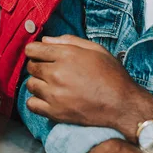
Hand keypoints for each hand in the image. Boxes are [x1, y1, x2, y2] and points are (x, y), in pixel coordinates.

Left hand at [25, 34, 152, 139]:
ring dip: (38, 82)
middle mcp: (56, 73)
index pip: (32, 49)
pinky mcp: (55, 112)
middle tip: (49, 70)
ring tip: (51, 84)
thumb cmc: (111, 74)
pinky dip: (36, 101)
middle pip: (31, 66)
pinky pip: (31, 104)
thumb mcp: (94, 49)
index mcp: (66, 55)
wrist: (122, 104)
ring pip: (30, 84)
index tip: (40, 54)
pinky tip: (47, 99)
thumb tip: (45, 40)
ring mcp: (54, 94)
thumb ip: (68, 40)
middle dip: (37, 65)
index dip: (35, 50)